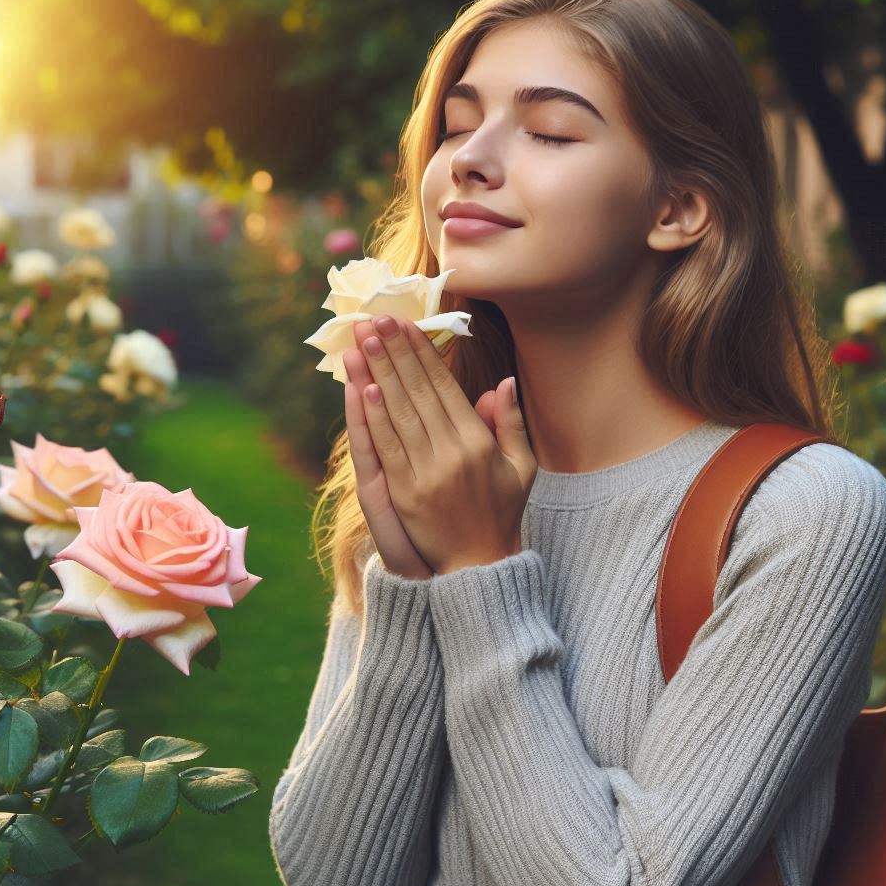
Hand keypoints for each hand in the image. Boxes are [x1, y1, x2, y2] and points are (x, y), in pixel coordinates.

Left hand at [354, 314, 536, 575]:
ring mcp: (426, 473)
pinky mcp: (404, 493)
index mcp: (479, 443)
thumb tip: (504, 382)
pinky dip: (374, 416)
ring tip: (364, 341)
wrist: (479, 565)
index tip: (405, 324)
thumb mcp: (521, 468)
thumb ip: (512, 424)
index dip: (422, 354)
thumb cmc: (501, 513)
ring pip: (398, 413)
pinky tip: (363, 388)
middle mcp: (452, 453)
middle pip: (417, 392)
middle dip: (395, 352)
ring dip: (379, 373)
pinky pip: (387, 447)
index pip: (444, 387)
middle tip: (376, 319)